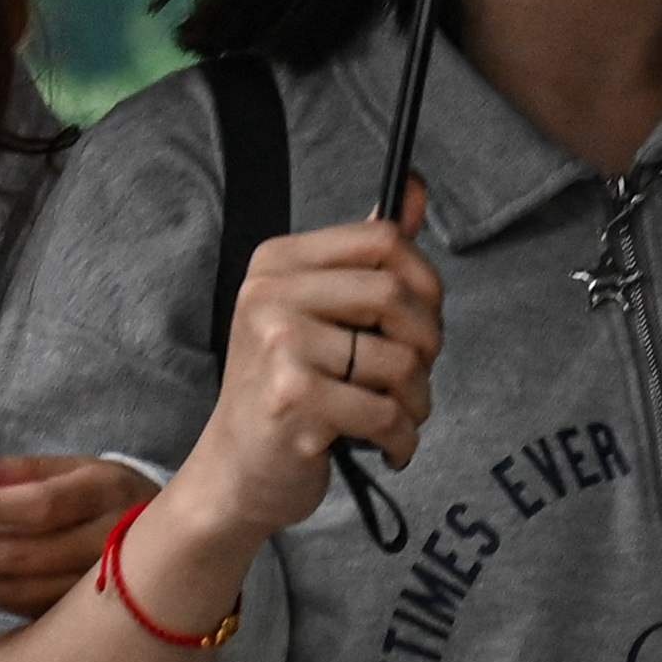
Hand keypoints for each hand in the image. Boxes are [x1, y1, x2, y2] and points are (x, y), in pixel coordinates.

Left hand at [0, 454, 154, 613]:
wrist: (181, 548)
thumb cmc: (116, 497)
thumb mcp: (79, 466)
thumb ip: (21, 469)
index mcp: (105, 495)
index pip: (40, 507)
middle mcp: (106, 545)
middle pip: (20, 555)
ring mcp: (98, 590)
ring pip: (19, 590)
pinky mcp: (84, 618)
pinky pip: (25, 609)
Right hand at [155, 188, 443, 561]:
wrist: (233, 473)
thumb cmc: (287, 391)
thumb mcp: (316, 314)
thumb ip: (366, 258)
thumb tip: (415, 189)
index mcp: (277, 263)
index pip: (381, 238)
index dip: (425, 281)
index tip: (423, 319)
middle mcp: (270, 295)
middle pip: (397, 295)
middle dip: (428, 345)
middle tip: (414, 377)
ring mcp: (279, 346)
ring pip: (400, 360)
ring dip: (417, 400)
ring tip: (397, 417)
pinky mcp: (293, 401)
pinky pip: (386, 412)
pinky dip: (402, 439)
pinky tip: (388, 448)